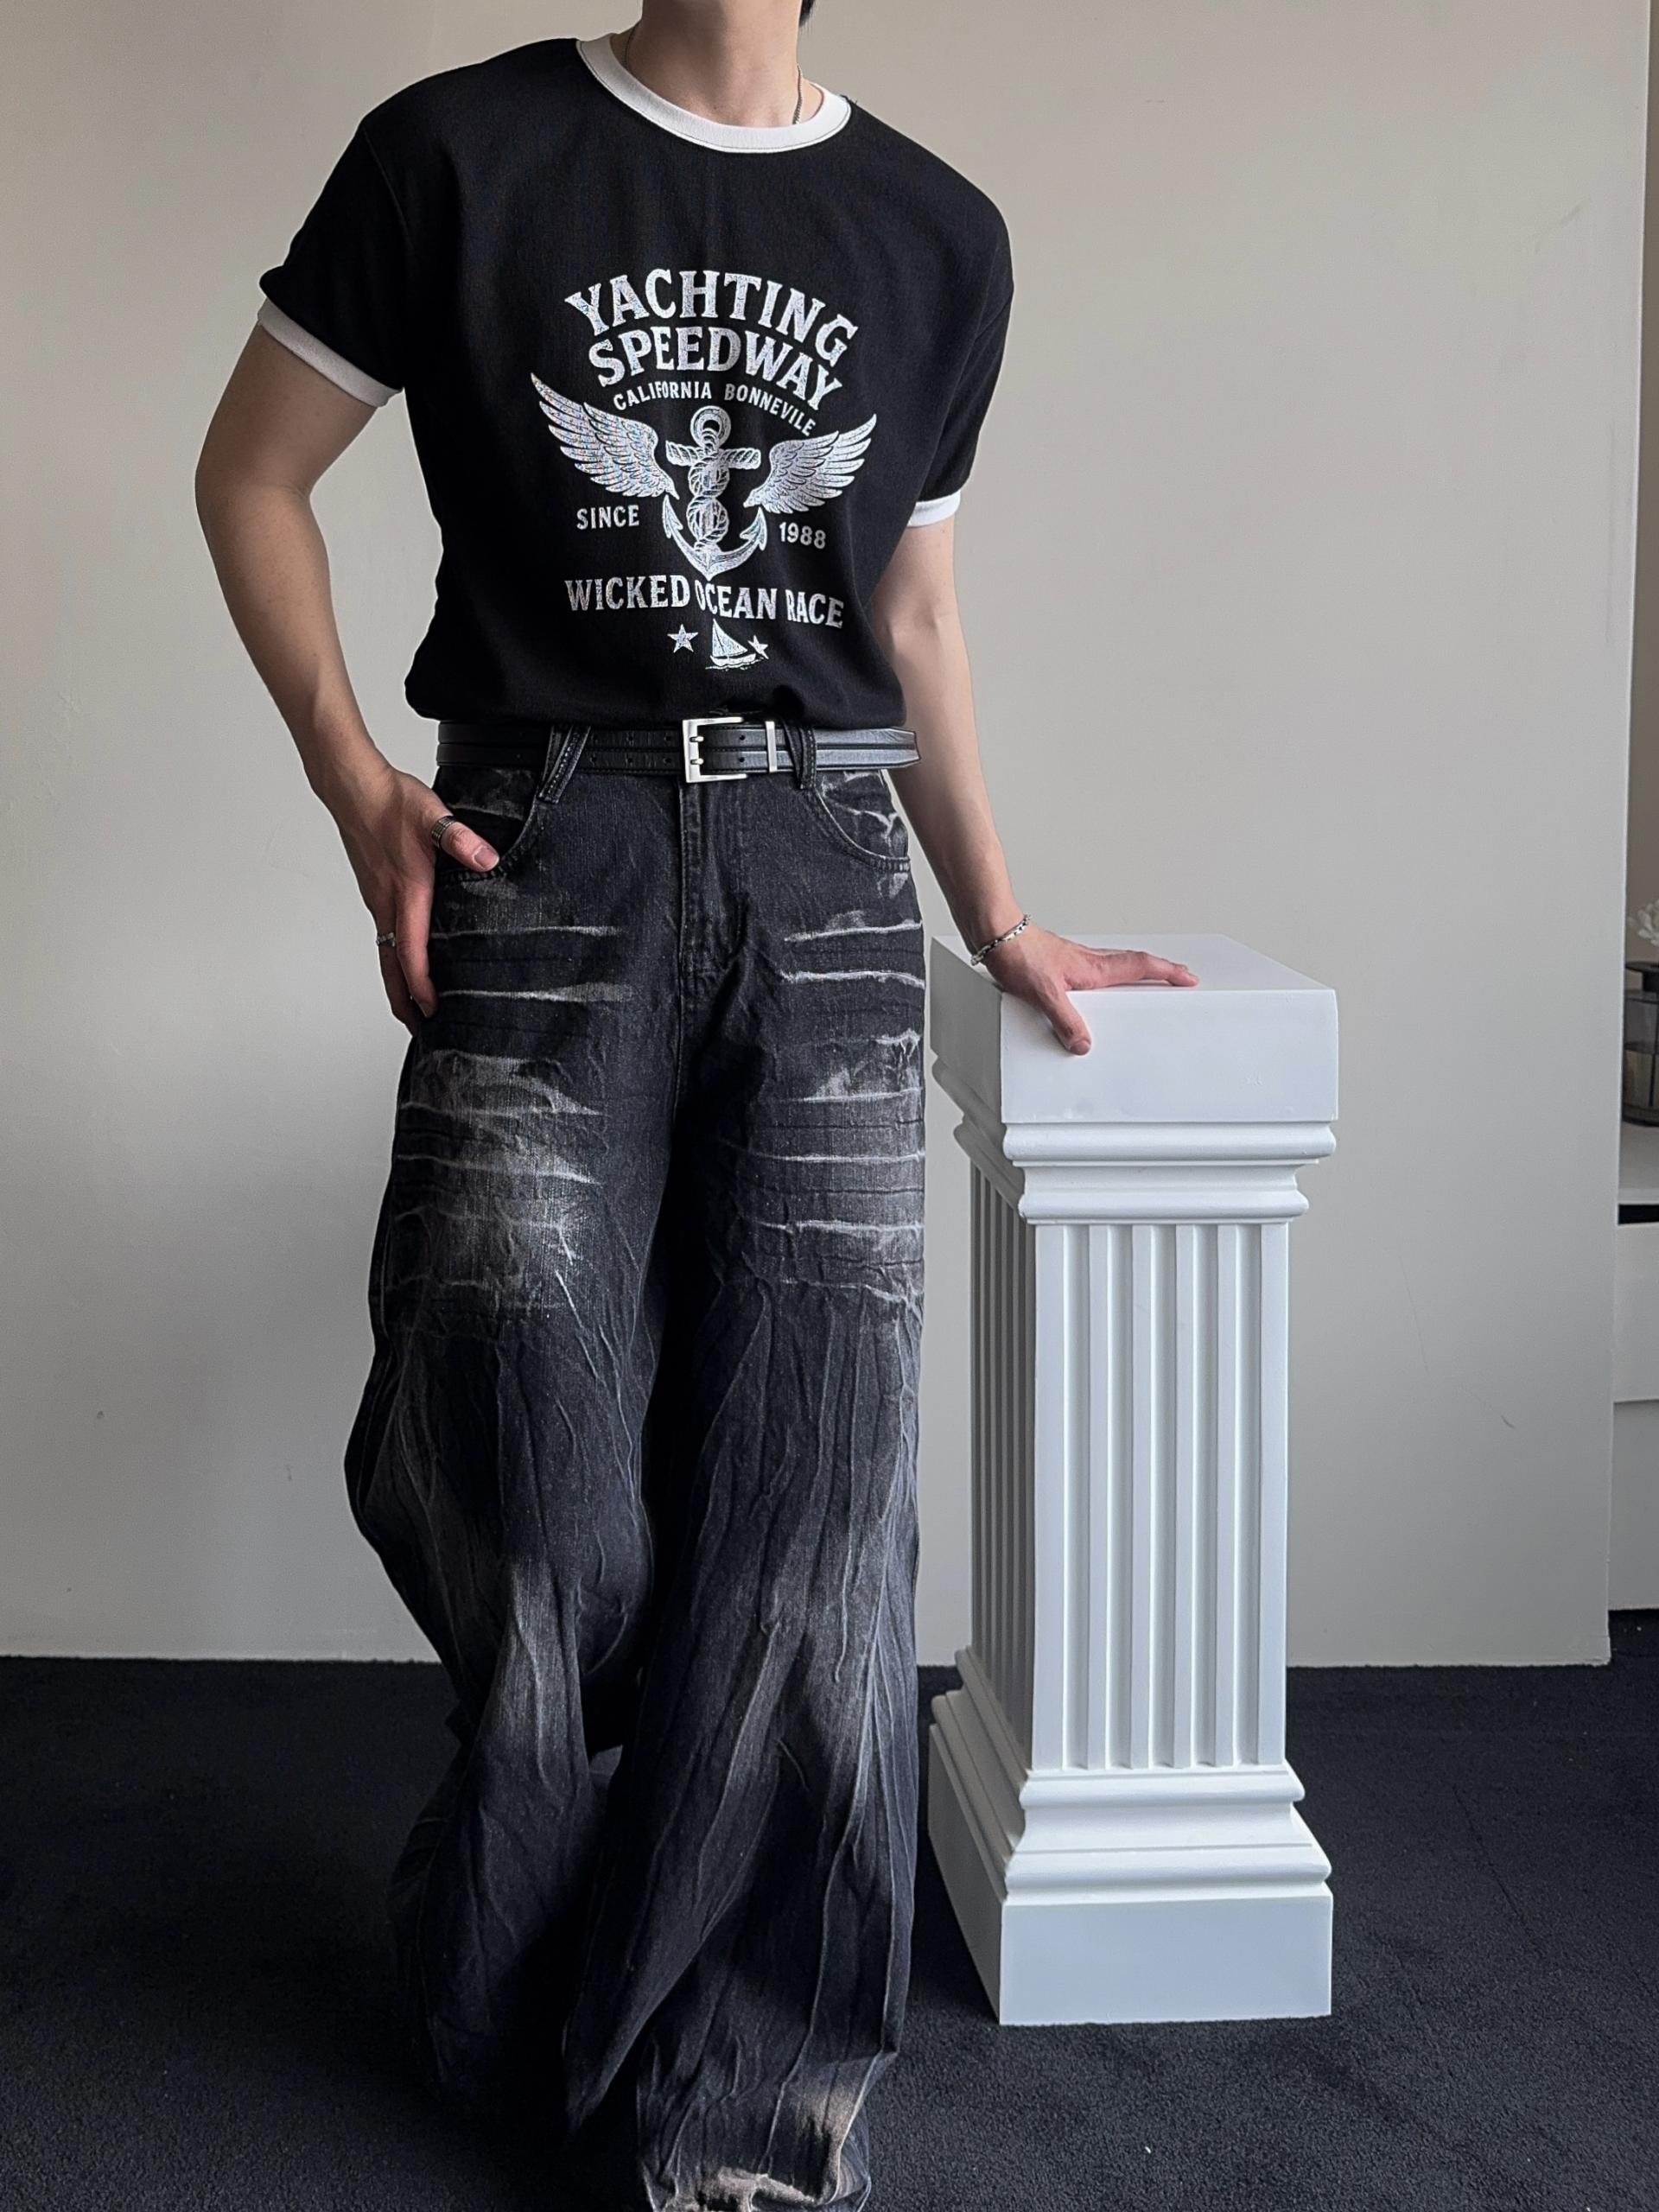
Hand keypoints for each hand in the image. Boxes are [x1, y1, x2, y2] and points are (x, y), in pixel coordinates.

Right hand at [329, 760, 500, 1032]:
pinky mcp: (375, 891)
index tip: (432, 1010)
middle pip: (391, 965)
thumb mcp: (433, 814)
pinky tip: (404, 960)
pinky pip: (383, 935)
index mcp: (406, 891)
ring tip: (411, 1007)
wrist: (353, 787)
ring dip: (397, 983)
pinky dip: (393, 958)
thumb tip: (487, 860)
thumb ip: (460, 839)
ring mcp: (377, 899)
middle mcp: (386, 902)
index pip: (411, 950)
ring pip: (385, 953)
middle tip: (418, 1030)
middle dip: (404, 1001)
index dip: (421, 984)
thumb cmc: (391, 801)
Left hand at [980, 925, 1198, 1053]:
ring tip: (1149, 980)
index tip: (1188, 978)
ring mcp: (1075, 961)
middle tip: (1179, 977)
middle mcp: (1089, 962)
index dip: (1167, 973)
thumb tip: (1084, 1044)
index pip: (1140, 968)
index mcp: (1093, 968)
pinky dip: (1109, 974)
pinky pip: (1095, 968)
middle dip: (1161, 971)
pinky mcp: (1059, 964)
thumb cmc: (1018, 955)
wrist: (996, 934)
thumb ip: (1066, 1020)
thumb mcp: (1044, 994)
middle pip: (1135, 964)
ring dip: (1137, 970)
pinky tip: (1097, 985)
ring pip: (1116, 964)